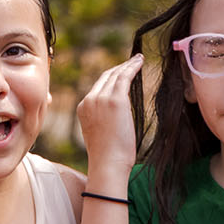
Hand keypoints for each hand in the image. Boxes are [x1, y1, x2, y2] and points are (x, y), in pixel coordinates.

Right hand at [78, 55, 143, 187]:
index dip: (111, 77)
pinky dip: (132, 67)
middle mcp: (89, 100)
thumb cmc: (107, 156)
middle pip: (105, 77)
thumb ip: (103, 119)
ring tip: (138, 59)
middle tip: (132, 62)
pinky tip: (140, 62)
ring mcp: (101, 99)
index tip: (122, 72)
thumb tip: (116, 117)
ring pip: (115, 75)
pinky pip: (125, 77)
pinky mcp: (115, 100)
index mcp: (83, 108)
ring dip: (128, 65)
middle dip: (119, 68)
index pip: (98, 87)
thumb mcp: (99, 133)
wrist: (107, 163)